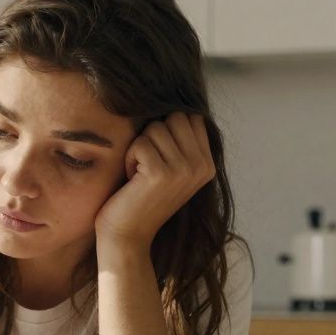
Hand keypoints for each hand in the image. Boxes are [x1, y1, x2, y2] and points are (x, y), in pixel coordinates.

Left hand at [94, 112, 215, 251]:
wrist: (127, 236)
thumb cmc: (140, 197)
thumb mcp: (170, 167)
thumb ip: (180, 140)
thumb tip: (173, 99)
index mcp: (208, 163)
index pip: (190, 116)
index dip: (166, 130)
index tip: (158, 157)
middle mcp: (202, 165)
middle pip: (173, 117)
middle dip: (152, 135)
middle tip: (147, 165)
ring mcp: (184, 169)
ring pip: (155, 128)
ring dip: (139, 148)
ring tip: (140, 173)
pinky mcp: (161, 173)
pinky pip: (139, 143)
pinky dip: (129, 158)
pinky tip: (133, 179)